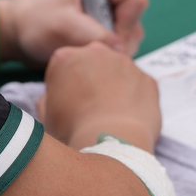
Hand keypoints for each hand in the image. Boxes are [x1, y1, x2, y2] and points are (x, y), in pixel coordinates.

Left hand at [0, 0, 148, 64]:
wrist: (19, 34)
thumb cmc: (37, 21)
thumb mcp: (64, 25)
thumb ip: (94, 34)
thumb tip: (121, 49)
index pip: (135, 1)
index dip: (126, 24)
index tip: (107, 41)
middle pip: (136, 21)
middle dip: (120, 41)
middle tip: (95, 52)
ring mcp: (110, 15)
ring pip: (131, 37)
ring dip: (114, 51)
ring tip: (88, 54)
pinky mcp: (106, 31)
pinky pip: (121, 47)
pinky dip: (109, 56)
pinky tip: (89, 57)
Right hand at [39, 42, 160, 151]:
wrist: (112, 144)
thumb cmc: (73, 131)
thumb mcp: (47, 116)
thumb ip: (50, 99)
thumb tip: (56, 97)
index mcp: (65, 58)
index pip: (65, 66)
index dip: (66, 87)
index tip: (69, 105)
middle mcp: (97, 52)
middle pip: (93, 63)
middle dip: (93, 80)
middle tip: (91, 109)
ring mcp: (126, 64)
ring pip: (119, 72)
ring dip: (116, 88)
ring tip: (112, 117)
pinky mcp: (148, 79)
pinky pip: (140, 87)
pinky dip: (136, 100)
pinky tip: (129, 119)